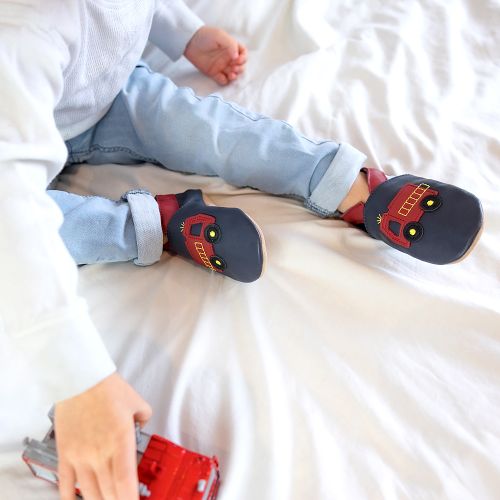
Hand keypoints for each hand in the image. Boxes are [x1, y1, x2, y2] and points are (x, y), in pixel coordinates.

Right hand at [54, 372, 151, 499]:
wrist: (80, 379)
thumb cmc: (108, 388)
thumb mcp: (137, 402)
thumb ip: (144, 418)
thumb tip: (142, 425)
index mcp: (120, 442)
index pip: (126, 483)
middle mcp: (100, 453)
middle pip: (110, 492)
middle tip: (123, 499)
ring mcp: (80, 456)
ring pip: (90, 492)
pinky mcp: (65, 454)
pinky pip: (66, 484)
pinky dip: (71, 497)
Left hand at [184, 26, 246, 84]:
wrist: (190, 41)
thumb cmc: (205, 35)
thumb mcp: (220, 36)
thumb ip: (230, 45)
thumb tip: (237, 57)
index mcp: (231, 48)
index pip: (243, 54)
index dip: (243, 58)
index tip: (238, 60)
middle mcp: (228, 57)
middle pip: (240, 66)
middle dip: (240, 68)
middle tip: (233, 68)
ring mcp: (221, 66)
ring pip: (233, 74)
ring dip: (234, 76)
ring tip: (231, 75)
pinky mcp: (214, 73)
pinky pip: (222, 80)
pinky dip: (224, 81)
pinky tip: (222, 78)